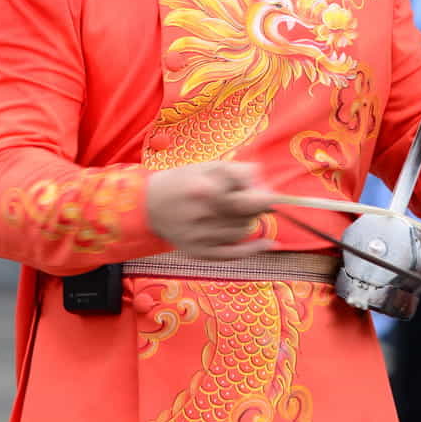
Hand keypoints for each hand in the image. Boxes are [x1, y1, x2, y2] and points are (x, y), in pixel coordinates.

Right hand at [146, 161, 274, 259]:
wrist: (148, 204)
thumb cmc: (183, 181)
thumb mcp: (209, 167)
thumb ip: (240, 174)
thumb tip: (268, 191)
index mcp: (204, 190)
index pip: (247, 200)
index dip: (263, 198)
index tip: (272, 197)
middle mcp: (201, 216)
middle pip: (247, 216)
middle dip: (253, 207)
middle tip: (246, 199)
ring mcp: (199, 237)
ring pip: (242, 231)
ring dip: (246, 221)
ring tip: (232, 211)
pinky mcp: (198, 252)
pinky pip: (233, 254)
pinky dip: (253, 249)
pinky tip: (268, 243)